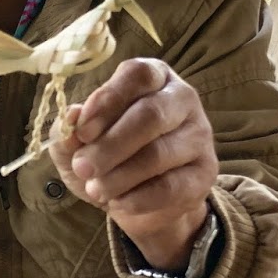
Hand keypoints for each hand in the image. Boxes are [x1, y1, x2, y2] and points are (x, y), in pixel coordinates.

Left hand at [49, 57, 216, 271]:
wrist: (138, 200)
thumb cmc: (108, 156)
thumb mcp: (79, 142)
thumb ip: (71, 128)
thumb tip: (71, 117)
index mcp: (152, 77)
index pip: (137, 75)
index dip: (108, 99)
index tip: (82, 130)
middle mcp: (182, 98)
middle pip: (151, 115)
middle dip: (110, 145)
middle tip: (82, 167)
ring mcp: (199, 135)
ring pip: (159, 154)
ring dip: (119, 175)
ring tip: (94, 189)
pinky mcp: (206, 172)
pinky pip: (171, 186)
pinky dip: (138, 198)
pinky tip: (117, 203)